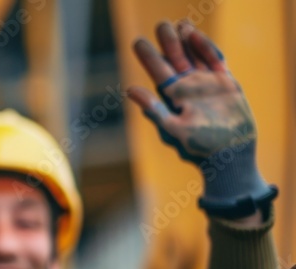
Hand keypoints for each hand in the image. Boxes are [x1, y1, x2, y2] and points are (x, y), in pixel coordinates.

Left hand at [128, 20, 275, 217]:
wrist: (229, 155)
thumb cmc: (197, 148)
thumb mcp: (171, 129)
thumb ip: (153, 109)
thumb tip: (129, 89)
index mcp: (170, 97)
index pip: (157, 72)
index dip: (148, 56)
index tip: (137, 41)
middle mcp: (187, 87)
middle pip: (175, 59)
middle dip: (167, 42)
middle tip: (160, 25)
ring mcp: (205, 83)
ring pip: (194, 55)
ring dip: (186, 41)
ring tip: (178, 24)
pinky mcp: (225, 83)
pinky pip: (214, 60)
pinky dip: (206, 48)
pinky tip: (196, 35)